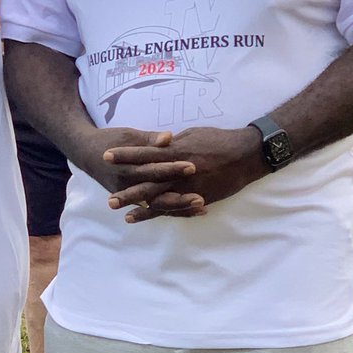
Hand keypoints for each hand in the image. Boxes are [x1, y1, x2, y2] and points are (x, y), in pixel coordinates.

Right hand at [70, 128, 204, 220]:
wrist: (87, 153)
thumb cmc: (110, 140)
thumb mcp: (128, 135)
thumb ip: (150, 139)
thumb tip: (168, 138)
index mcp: (128, 167)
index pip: (153, 169)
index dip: (171, 168)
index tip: (191, 165)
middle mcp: (129, 185)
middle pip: (157, 193)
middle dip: (179, 195)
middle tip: (201, 196)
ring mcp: (132, 195)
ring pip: (158, 206)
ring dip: (180, 208)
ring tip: (202, 206)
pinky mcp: (136, 200)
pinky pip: (157, 209)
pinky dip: (175, 211)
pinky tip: (195, 212)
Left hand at [103, 126, 267, 222]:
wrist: (245, 154)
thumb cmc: (219, 139)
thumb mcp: (193, 135)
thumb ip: (174, 143)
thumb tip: (159, 146)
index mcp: (176, 151)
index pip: (144, 153)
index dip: (125, 155)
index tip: (106, 155)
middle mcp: (179, 171)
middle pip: (148, 182)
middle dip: (127, 190)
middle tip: (109, 199)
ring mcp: (189, 187)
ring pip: (160, 200)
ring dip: (141, 207)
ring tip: (123, 214)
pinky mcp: (199, 197)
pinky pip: (178, 208)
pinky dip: (163, 213)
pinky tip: (152, 218)